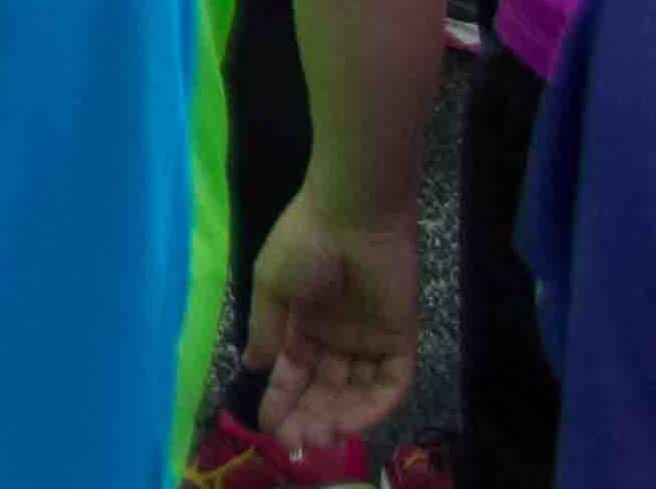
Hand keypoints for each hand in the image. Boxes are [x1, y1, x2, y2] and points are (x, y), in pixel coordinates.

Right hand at [239, 198, 418, 446]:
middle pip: (324, 388)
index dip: (280, 399)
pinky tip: (350, 421)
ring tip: (319, 436)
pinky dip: (373, 406)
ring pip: (356, 392)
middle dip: (308, 416)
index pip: (293, 372)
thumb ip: (267, 331)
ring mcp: (369, 340)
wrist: (350, 216)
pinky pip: (390, 383)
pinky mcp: (399, 340)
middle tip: (294, 440)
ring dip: (338, 417)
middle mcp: (336, 337)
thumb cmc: (302, 244)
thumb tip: (255, 367)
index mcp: (302, 322)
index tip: (267, 426)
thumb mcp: (270, 286)